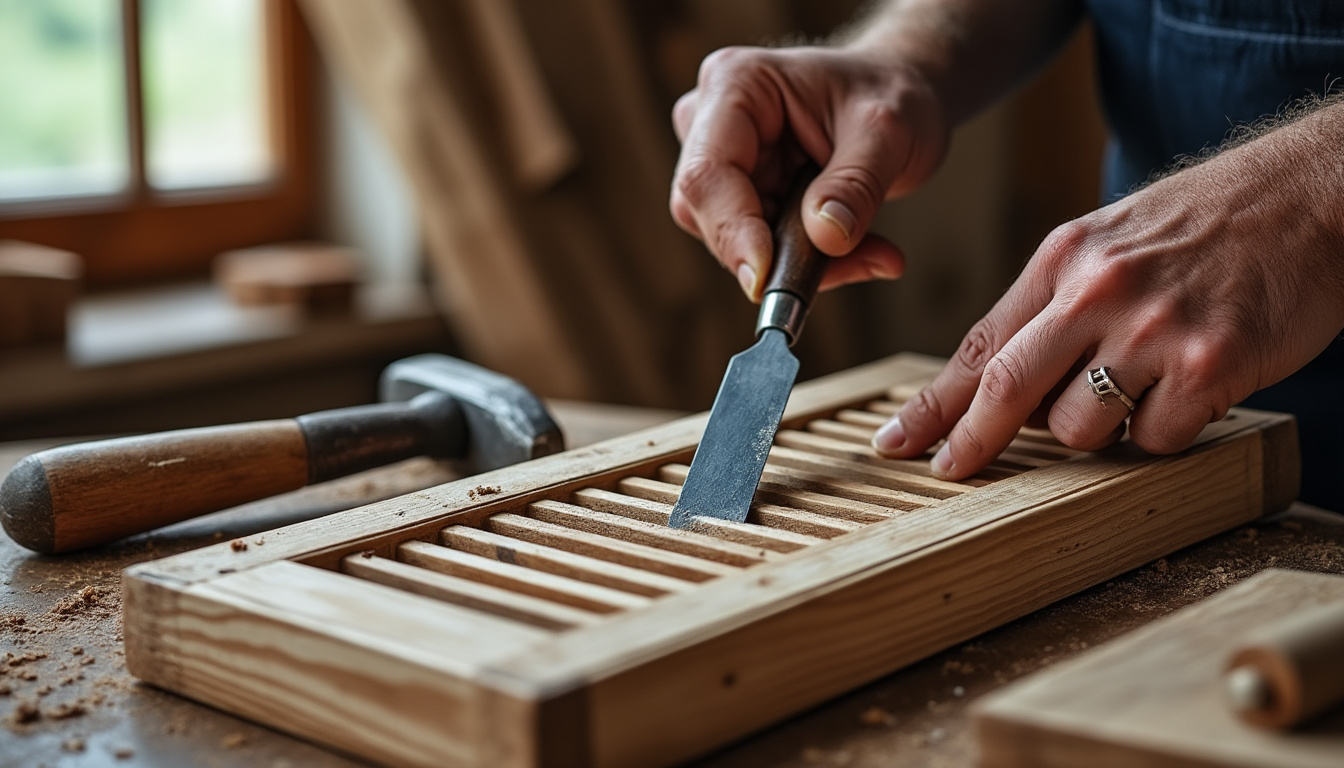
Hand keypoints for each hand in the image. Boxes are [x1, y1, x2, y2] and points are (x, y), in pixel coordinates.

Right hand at [670, 45, 948, 299]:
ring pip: (732, 241)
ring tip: (870, 250)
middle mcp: (713, 122)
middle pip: (710, 213)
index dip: (731, 231)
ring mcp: (722, 161)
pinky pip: (758, 248)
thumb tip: (826, 236)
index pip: (708, 173)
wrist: (902, 95)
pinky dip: (809, 260)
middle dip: (776, 253)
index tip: (766, 278)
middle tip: (854, 262)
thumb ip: (856, 184)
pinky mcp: (740, 196)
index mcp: (735, 85)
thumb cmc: (890, 93)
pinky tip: (859, 249)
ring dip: (800, 261)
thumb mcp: (888, 133)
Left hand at [873, 106, 1343, 478]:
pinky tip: (1188, 391)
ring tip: (1137, 388)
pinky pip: (1156, 439)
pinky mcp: (1213, 364)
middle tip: (950, 471)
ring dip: (1096, 432)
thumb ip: (1053, 303)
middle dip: (971, 442)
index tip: (897, 440)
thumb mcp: (1110, 240)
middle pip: (1007, 390)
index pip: (980, 345)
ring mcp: (1155, 328)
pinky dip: (1163, 432)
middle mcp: (1099, 292)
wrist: (1314, 193)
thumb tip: (1004, 384)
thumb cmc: (1207, 222)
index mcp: (1065, 259)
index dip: (934, 404)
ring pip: (1080, 429)